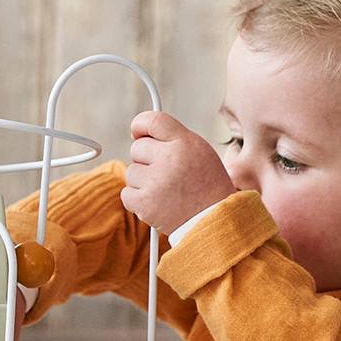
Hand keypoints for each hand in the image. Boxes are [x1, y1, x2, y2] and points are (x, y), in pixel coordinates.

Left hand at [121, 111, 235, 235]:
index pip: (153, 120)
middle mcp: (170, 159)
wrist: (214, 220)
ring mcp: (156, 181)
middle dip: (146, 159)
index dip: (140, 124)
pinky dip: (138, 199)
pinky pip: (127, 193)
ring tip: (165, 190)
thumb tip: (139, 134)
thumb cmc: (207, 186)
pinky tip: (157, 202)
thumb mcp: (200, 151)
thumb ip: (173, 138)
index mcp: (185, 143)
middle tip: (165, 173)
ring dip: (143, 181)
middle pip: (137, 147)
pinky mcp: (145, 203)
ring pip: (131, 172)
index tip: (138, 132)